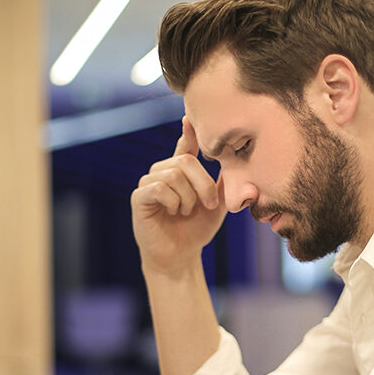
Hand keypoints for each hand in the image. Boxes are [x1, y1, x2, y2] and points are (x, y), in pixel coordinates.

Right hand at [131, 117, 226, 274]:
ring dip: (188, 197)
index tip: (190, 118)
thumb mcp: (217, 204)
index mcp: (181, 171)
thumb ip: (222, 182)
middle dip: (203, 184)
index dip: (189, 131)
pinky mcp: (139, 197)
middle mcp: (162, 172)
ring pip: (173, 174)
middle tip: (209, 205)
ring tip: (186, 212)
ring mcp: (148, 183)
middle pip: (184, 160)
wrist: (181, 256)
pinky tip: (173, 212)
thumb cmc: (197, 230)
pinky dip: (173, 201)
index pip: (185, 145)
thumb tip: (234, 160)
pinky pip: (159, 187)